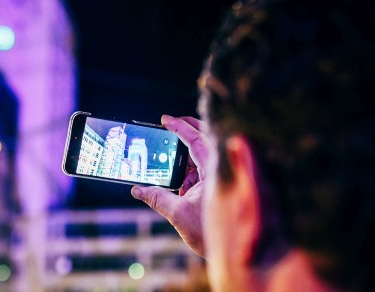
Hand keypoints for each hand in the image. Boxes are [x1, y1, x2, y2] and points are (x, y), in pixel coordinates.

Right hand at [131, 115, 210, 256]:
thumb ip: (157, 198)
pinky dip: (192, 172)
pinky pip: (206, 171)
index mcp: (214, 171)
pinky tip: (181, 187)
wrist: (237, 254)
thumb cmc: (211, 233)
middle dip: (187, 130)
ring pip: (205, 156)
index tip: (165, 119)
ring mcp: (223, 177)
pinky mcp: (222, 186)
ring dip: (187, 157)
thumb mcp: (178, 214)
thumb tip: (137, 189)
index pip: (196, 140)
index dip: (179, 127)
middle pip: (205, 139)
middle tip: (170, 123)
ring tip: (170, 165)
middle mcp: (222, 170)